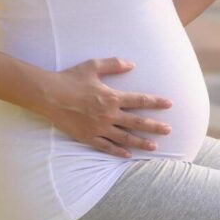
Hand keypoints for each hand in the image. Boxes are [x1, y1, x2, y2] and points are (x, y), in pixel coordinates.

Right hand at [38, 57, 172, 158]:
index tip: (169, 104)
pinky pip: (106, 147)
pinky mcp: (88, 137)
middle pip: (137, 122)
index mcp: (111, 97)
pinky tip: (128, 155)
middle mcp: (108, 114)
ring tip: (155, 146)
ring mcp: (99, 128)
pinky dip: (118, 152)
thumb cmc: (70, 78)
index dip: (156, 102)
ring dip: (141, 142)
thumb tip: (132, 64)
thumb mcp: (93, 66)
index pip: (139, 100)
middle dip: (155, 126)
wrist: (49, 95)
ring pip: (125, 138)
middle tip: (169, 130)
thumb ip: (114, 64)